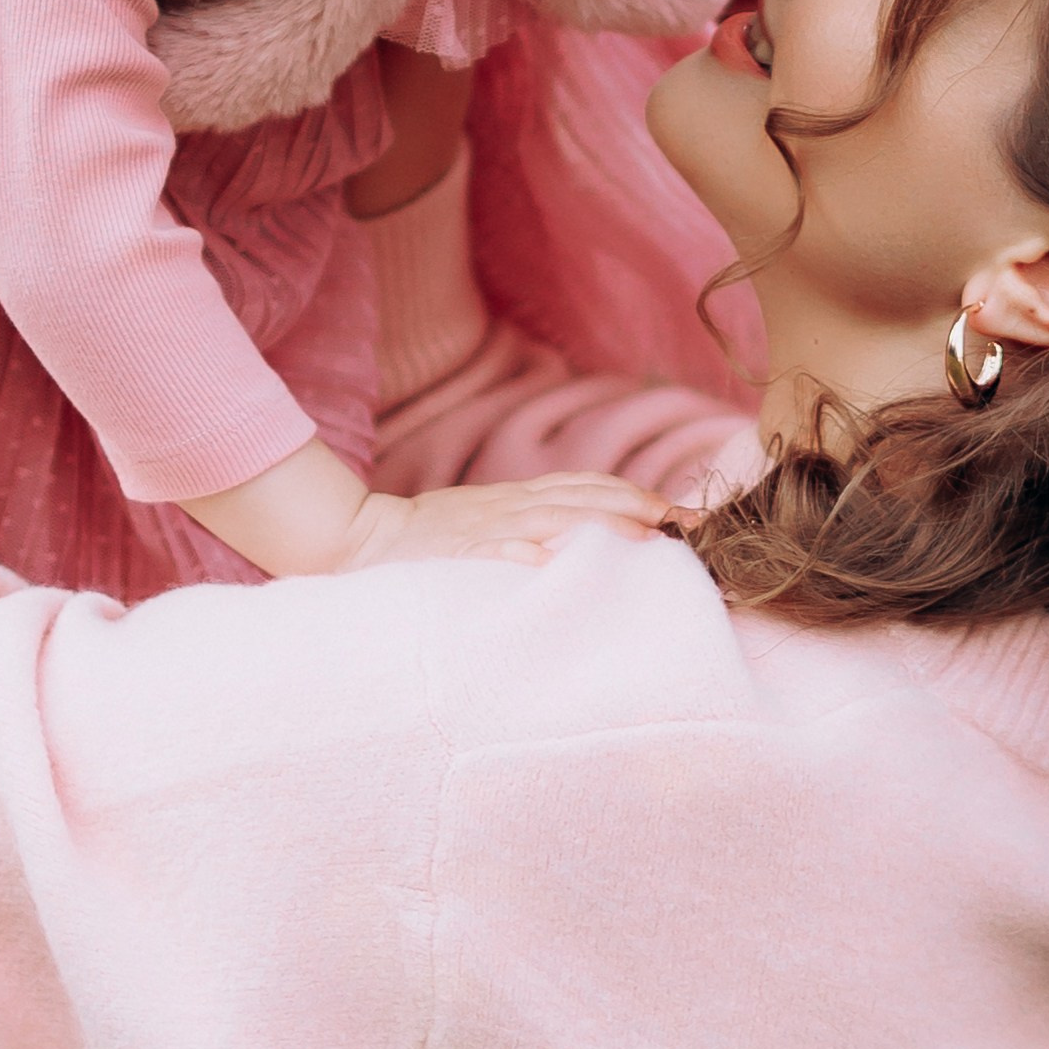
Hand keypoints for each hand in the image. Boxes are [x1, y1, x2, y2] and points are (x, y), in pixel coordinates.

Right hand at [332, 473, 669, 571]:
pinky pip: (490, 549)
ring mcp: (484, 525)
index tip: (679, 513)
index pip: (589, 486)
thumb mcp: (494, 527)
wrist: (366, 536)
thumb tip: (591, 542)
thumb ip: (537, 530)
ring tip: (643, 536)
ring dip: (600, 523)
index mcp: (521, 498)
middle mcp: (511, 504)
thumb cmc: (436, 541)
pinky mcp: (455, 549)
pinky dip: (519, 552)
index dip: (636, 494)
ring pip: (551, 516)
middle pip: (583, 495)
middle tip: (681, 521)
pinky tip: (547, 563)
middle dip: (636, 505)